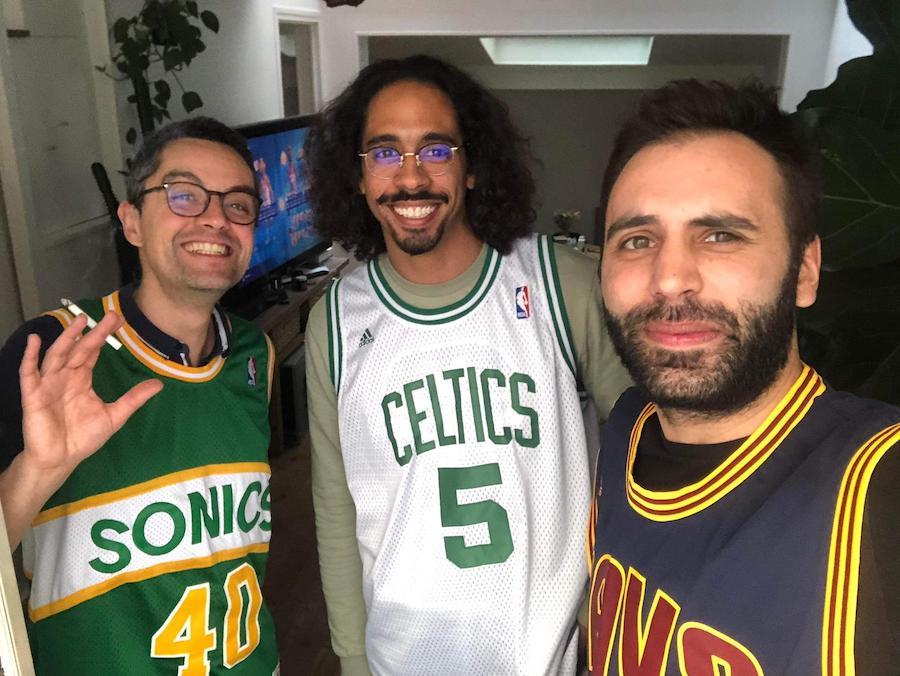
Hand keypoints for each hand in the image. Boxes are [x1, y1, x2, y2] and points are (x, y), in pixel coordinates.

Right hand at [19, 311, 162, 477]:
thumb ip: (134, 399)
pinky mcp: (33, 395)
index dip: (103, 336)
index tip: (118, 320)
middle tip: (109, 316)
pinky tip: (33, 341)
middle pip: (78, 349)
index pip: (92, 352)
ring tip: (78, 320)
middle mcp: (64, 377)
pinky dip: (29, 357)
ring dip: (66, 337)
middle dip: (93, 332)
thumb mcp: (114, 415)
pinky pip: (28, 373)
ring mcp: (47, 384)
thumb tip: (159, 384)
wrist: (61, 459)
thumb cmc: (83, 438)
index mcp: (81, 379)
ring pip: (57, 355)